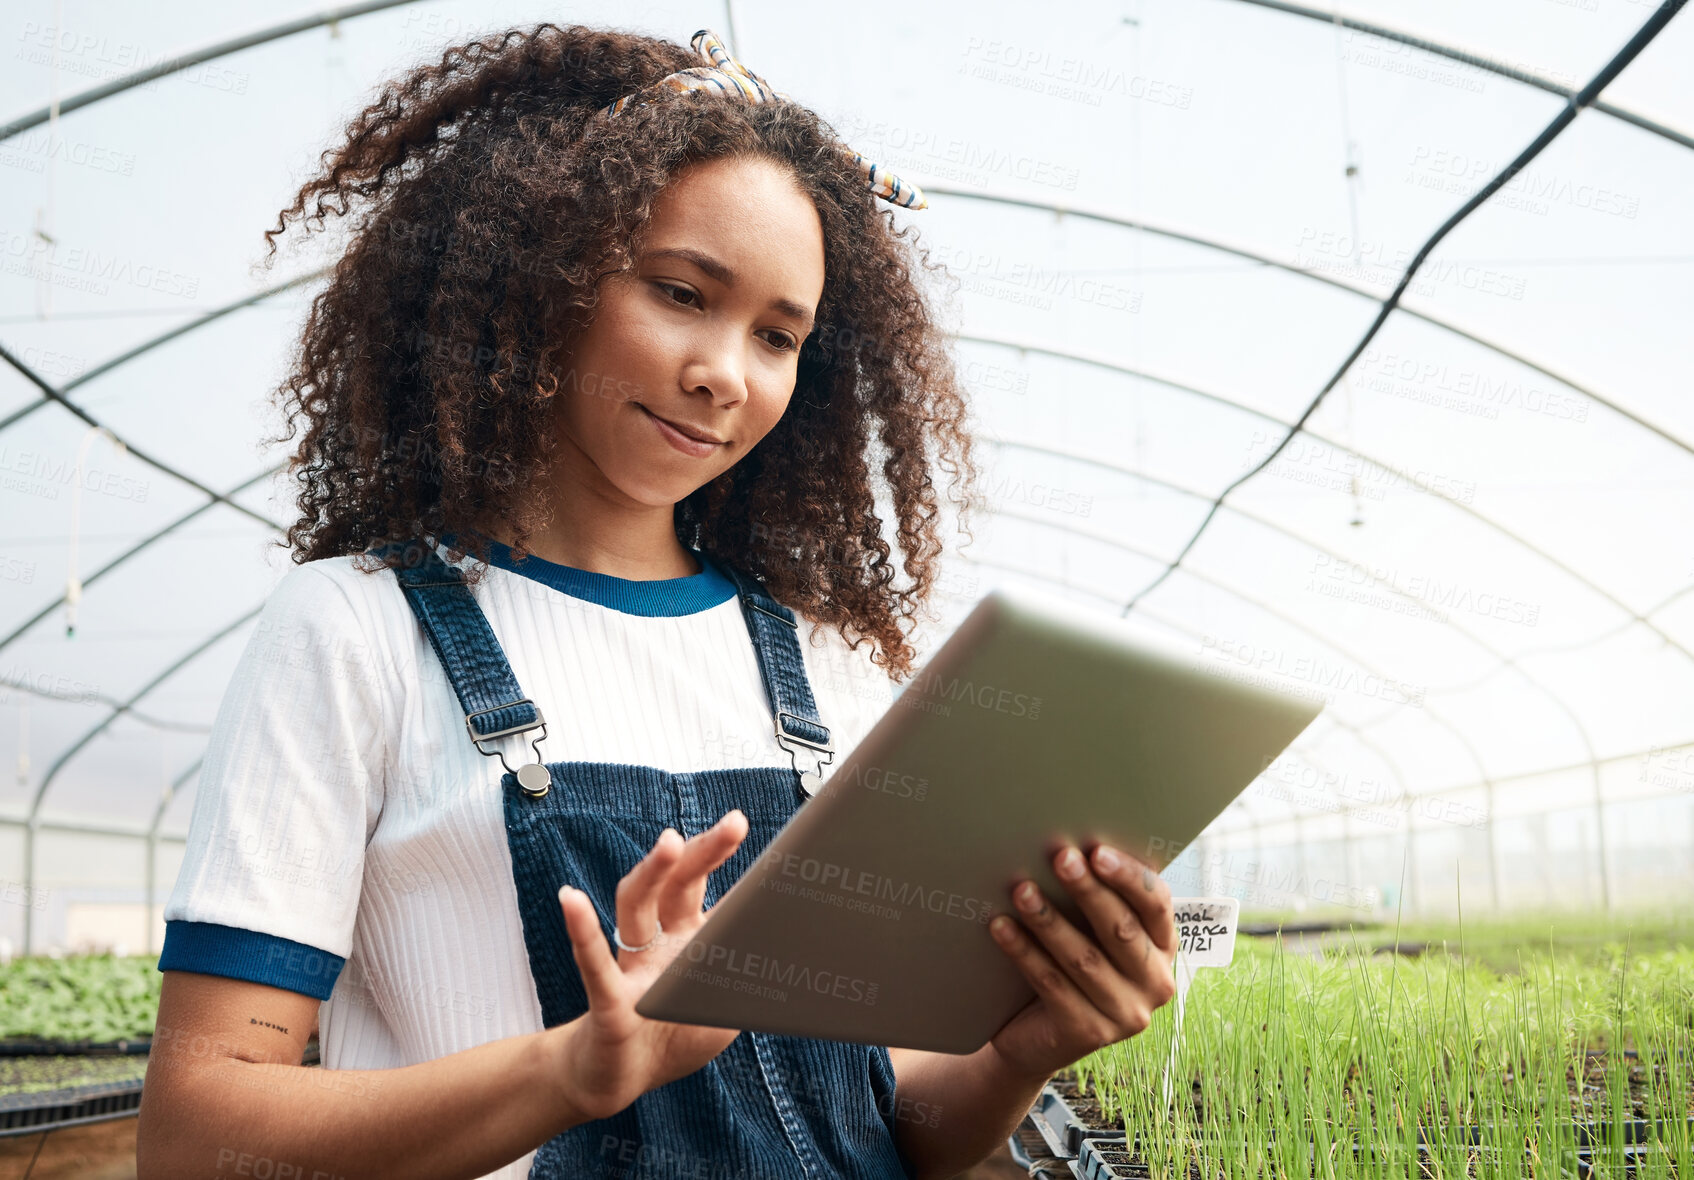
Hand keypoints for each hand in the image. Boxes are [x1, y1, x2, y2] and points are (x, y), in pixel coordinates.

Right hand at [548, 810, 749, 1121]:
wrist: (618, 1082)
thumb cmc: (671, 1038)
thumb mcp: (724, 1013)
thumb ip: (748, 986)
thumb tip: (784, 956)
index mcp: (684, 939)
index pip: (700, 886)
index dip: (718, 855)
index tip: (740, 822)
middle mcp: (656, 943)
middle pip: (674, 885)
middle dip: (702, 851)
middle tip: (734, 822)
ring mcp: (630, 968)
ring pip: (635, 909)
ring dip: (651, 874)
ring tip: (669, 843)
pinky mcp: (609, 1003)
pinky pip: (594, 963)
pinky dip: (583, 931)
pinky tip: (572, 899)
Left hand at [986, 843, 1176, 1081]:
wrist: (1036, 1037)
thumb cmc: (1067, 967)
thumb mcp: (1092, 933)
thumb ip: (1097, 900)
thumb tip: (1071, 847)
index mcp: (1163, 948)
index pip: (1156, 905)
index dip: (1129, 876)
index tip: (1097, 851)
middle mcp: (1155, 984)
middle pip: (1121, 929)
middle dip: (1088, 890)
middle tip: (1060, 858)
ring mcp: (1125, 1015)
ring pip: (1083, 958)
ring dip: (1049, 919)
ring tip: (1021, 889)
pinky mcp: (1088, 1033)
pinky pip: (1052, 983)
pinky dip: (1024, 952)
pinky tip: (1001, 926)